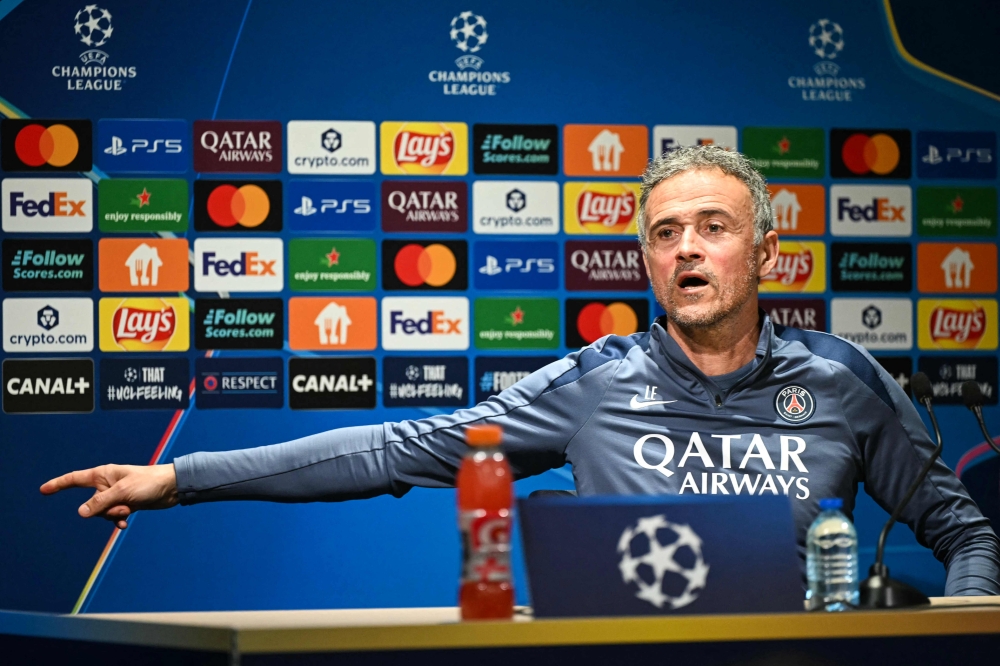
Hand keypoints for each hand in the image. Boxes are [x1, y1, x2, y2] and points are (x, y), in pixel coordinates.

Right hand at [40, 464, 178, 528]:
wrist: (171, 488)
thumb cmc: (148, 482)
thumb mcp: (122, 492)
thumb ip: (101, 503)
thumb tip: (81, 512)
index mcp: (103, 474)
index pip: (74, 479)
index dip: (58, 485)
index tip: (43, 490)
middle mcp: (106, 484)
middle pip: (91, 504)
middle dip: (104, 510)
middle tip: (123, 505)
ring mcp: (115, 495)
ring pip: (102, 513)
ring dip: (114, 515)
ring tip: (129, 508)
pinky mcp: (125, 504)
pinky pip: (113, 517)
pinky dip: (118, 521)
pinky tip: (125, 523)